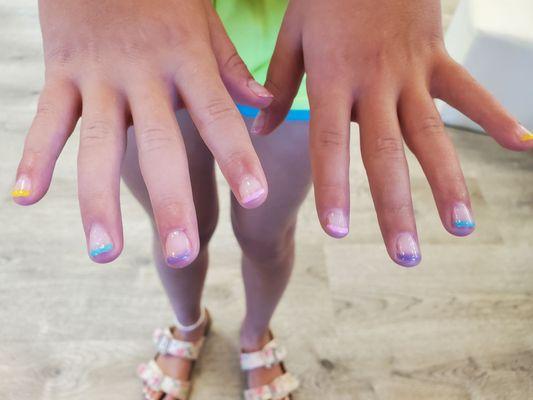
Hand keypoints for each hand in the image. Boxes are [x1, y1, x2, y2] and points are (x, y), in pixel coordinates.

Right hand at [12, 0, 273, 266]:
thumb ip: (231, 66)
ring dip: (98, 201)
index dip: (238, 157)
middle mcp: (144, 73)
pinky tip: (26, 198)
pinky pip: (46, 120)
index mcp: (187, 60)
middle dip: (172, 201)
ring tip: (105, 254)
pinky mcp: (60, 71)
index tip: (255, 198)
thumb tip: (264, 105)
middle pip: (159, 145)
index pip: (218, 116)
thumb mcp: (205, 21)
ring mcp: (98, 75)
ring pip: (97, 144)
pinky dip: (34, 157)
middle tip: (184, 253)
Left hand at [258, 0, 532, 266]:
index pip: (329, 143)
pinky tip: (522, 144)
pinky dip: (495, 116)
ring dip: (448, 181)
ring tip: (459, 226)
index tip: (338, 232)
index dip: (334, 187)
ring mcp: (411, 72)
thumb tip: (259, 130)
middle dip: (396, 208)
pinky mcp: (438, 57)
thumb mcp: (293, 33)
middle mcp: (374, 83)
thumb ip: (277, 84)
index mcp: (332, 79)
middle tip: (405, 256)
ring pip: (431, 134)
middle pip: (387, 153)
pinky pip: (469, 90)